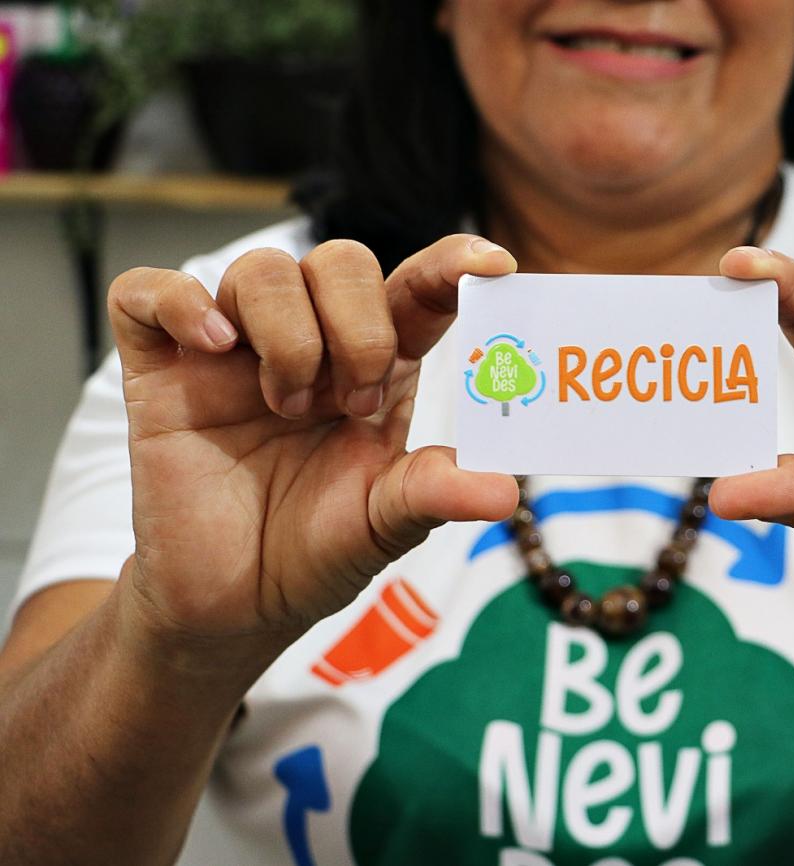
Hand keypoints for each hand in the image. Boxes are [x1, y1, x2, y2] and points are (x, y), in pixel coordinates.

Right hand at [107, 235, 519, 647]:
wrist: (234, 605)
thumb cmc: (316, 549)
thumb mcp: (386, 523)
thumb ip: (436, 494)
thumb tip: (505, 490)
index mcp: (379, 366)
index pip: (417, 290)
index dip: (452, 266)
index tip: (493, 266)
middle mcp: (312, 342)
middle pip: (340, 262)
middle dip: (357, 326)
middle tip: (353, 402)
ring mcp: (234, 351)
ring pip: (261, 269)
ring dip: (287, 334)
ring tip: (287, 408)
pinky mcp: (163, 370)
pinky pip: (148, 291)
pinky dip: (180, 302)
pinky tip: (212, 346)